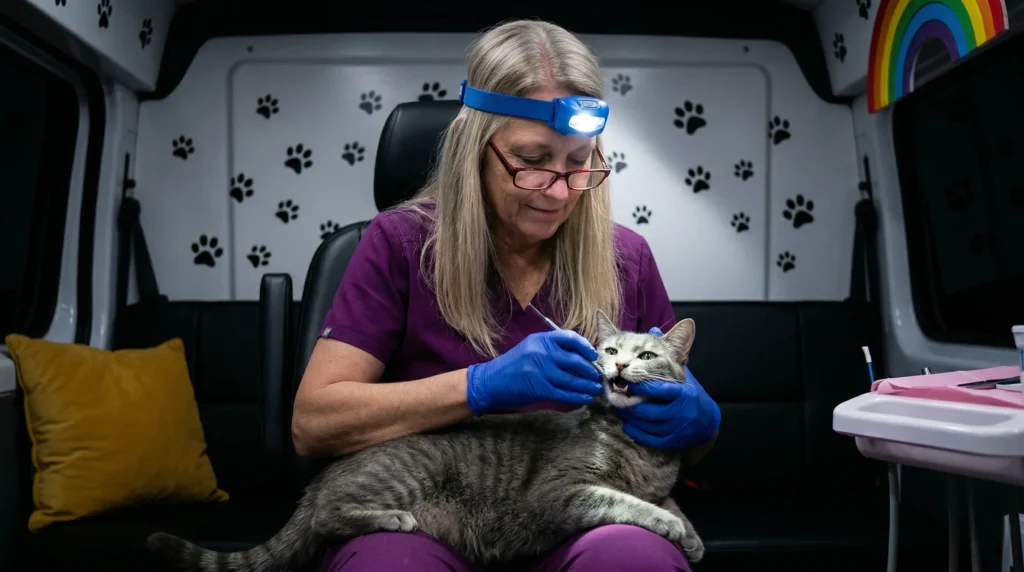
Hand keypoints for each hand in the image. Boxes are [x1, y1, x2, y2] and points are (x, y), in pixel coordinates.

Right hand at [466, 330, 603, 415]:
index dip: (585, 347)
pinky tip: (585, 398)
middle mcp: (541, 352)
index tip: (593, 356)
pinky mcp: (539, 388)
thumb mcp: (530, 348)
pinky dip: (577, 397)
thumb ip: (552, 349)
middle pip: (575, 361)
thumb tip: (581, 357)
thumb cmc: (513, 365)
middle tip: (598, 377)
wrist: (490, 382)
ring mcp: (540, 371)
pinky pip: (564, 393)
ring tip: (596, 389)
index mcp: (540, 339)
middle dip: (590, 371)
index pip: (570, 338)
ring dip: (587, 386)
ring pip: (572, 380)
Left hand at [615, 365, 720, 448]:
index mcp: (683, 393)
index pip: (658, 390)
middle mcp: (680, 412)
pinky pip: (650, 439)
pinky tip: (628, 425)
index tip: (625, 378)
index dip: (639, 385)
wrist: (707, 422)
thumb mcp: (684, 375)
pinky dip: (636, 432)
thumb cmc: (690, 394)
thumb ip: (668, 358)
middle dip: (628, 403)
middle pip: (647, 410)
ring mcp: (676, 428)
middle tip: (615, 395)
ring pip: (646, 424)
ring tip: (617, 407)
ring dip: (629, 416)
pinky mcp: (672, 441)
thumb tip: (653, 331)